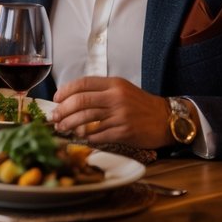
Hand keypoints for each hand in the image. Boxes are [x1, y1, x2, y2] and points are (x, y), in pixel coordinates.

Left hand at [50, 76, 172, 148]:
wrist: (166, 119)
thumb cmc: (141, 105)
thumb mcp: (122, 89)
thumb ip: (101, 91)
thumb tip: (72, 99)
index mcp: (114, 84)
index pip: (82, 84)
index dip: (65, 91)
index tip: (56, 99)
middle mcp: (115, 97)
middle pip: (80, 101)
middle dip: (63, 110)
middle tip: (54, 117)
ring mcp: (119, 115)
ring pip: (85, 119)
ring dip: (69, 125)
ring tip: (62, 128)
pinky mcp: (123, 132)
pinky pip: (98, 135)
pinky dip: (86, 137)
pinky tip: (81, 138)